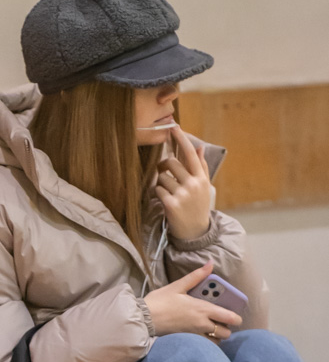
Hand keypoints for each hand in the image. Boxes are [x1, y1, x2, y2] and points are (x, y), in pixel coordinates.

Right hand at [145, 263, 243, 338]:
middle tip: (219, 321)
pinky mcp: (188, 343)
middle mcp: (202, 324)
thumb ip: (196, 276)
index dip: (236, 318)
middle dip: (226, 328)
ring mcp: (195, 336)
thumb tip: (210, 263)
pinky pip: (205, 346)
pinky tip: (200, 336)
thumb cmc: (160, 301)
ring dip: (217, 336)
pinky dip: (207, 343)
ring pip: (216, 341)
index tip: (234, 315)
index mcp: (202, 309)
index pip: (229, 317)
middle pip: (225, 332)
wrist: (143, 319)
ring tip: (210, 329)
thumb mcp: (178, 286)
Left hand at [153, 125, 211, 240]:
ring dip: (161, 182)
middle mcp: (193, 185)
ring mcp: (182, 195)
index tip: (174, 128)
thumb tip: (200, 147)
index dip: (181, 139)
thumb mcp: (204, 187)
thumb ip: (201, 167)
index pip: (190, 154)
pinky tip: (166, 201)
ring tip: (169, 192)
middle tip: (166, 174)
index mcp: (201, 178)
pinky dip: (158, 193)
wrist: (195, 233)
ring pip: (162, 177)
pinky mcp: (171, 205)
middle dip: (165, 166)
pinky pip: (158, 189)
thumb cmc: (198, 207)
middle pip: (171, 163)